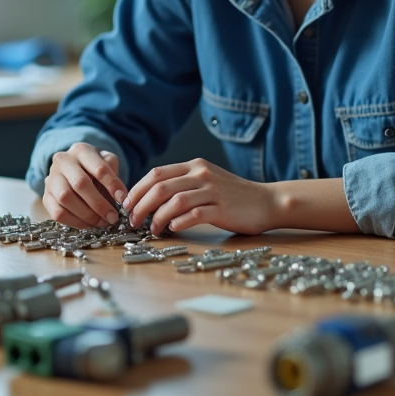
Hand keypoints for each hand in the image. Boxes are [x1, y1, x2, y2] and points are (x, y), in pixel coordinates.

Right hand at [42, 143, 128, 228]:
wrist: (71, 168)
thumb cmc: (93, 166)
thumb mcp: (107, 162)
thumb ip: (114, 174)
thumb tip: (119, 196)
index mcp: (81, 150)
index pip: (98, 167)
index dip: (112, 184)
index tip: (122, 198)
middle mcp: (62, 161)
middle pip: (80, 183)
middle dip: (99, 204)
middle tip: (112, 217)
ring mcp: (51, 178)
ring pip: (66, 198)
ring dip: (87, 214)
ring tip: (102, 222)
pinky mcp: (46, 196)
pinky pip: (57, 213)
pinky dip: (74, 222)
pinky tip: (88, 224)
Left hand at [123, 158, 275, 234]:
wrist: (267, 201)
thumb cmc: (233, 195)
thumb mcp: (206, 180)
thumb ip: (182, 183)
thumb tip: (150, 199)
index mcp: (194, 165)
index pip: (156, 174)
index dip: (137, 190)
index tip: (128, 205)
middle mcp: (201, 174)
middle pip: (160, 187)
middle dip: (141, 205)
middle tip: (133, 220)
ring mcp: (212, 191)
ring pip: (174, 201)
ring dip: (157, 217)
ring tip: (153, 229)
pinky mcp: (222, 209)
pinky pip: (194, 215)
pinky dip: (178, 222)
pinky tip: (172, 229)